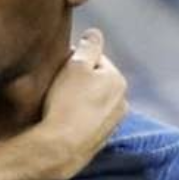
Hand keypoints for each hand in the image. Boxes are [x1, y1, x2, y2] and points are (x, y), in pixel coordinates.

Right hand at [42, 28, 127, 178]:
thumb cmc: (66, 102)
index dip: (73, 59)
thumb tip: (94, 32)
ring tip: (58, 104)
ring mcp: (113, 122)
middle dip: (77, 79)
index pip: (94, 58)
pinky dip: (77, 116)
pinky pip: (87, 119)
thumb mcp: (75, 65)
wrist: (60, 147)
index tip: (58, 68)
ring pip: (91, 100)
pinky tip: (62, 119)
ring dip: (77, 98)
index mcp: (117, 79)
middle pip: (94, 80)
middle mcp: (121, 101)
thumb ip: (88, 46)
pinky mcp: (100, 139)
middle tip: (56, 85)